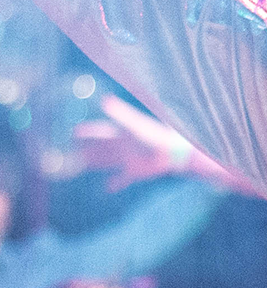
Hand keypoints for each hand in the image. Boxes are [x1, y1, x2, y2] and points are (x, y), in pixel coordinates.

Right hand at [73, 93, 191, 188]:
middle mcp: (122, 147)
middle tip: (73, 153)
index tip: (74, 133)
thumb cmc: (153, 135)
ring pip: (107, 162)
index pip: (98, 133)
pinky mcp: (135, 172)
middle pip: (100, 149)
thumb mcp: (133, 124)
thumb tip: (104, 100)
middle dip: (87, 150)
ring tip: (84, 166)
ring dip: (96, 164)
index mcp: (119, 135)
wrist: (172, 151)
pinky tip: (107, 188)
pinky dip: (115, 183)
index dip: (86, 133)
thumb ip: (119, 113)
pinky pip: (122, 179)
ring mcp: (128, 160)